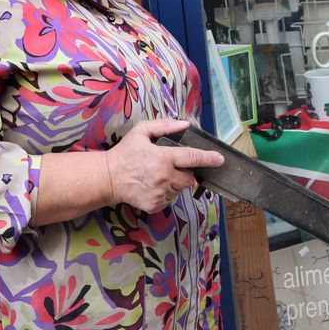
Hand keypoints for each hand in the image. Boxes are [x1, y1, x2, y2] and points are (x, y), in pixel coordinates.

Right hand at [105, 118, 223, 213]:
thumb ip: (165, 126)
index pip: (192, 158)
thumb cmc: (125, 152)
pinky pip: (169, 200)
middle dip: (186, 173)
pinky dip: (166, 193)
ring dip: (176, 183)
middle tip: (172, 167)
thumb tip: (185, 124)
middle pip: (189, 178)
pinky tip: (153, 186)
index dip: (208, 159)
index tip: (220, 159)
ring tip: (158, 176)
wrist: (107, 178)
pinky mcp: (154, 205)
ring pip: (180, 190)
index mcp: (163, 158)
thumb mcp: (141, 131)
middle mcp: (164, 178)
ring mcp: (160, 194)